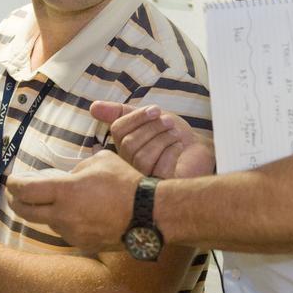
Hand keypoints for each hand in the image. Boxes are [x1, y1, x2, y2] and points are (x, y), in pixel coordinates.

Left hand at [6, 150, 139, 253]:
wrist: (149, 215)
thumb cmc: (126, 183)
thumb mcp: (100, 161)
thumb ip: (78, 169)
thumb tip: (70, 177)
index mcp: (64, 191)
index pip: (25, 190)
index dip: (14, 185)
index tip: (12, 180)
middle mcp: (63, 215)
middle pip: (25, 212)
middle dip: (15, 202)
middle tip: (15, 195)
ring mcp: (72, 232)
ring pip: (47, 222)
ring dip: (43, 212)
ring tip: (50, 202)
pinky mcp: (83, 244)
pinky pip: (65, 231)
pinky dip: (63, 222)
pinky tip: (74, 214)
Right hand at [92, 101, 214, 178]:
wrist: (199, 152)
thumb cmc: (173, 136)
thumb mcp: (148, 119)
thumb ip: (121, 113)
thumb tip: (93, 107)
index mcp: (124, 148)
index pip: (118, 130)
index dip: (136, 117)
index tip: (155, 110)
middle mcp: (128, 166)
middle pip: (128, 143)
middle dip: (152, 127)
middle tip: (168, 122)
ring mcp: (141, 179)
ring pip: (140, 155)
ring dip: (162, 138)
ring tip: (175, 134)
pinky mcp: (157, 186)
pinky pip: (155, 166)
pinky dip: (169, 151)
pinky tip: (178, 148)